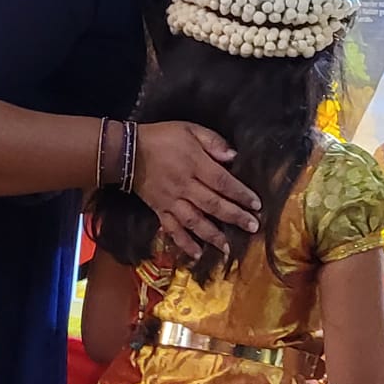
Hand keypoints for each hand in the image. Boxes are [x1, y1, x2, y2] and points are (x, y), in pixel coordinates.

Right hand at [130, 121, 261, 260]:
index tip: (256, 205)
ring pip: (194, 221)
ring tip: (228, 247)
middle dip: (234, 217)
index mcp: (194, 164)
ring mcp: (171, 201)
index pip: (223, 182)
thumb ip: (213, 142)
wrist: (127, 151)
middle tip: (253, 227)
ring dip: (212, 235)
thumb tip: (233, 156)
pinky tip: (197, 254)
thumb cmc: (162, 138)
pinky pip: (172, 229)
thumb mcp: (190, 129)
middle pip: (213, 204)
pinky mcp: (159, 210)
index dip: (241, 194)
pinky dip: (184, 243)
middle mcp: (184, 186)